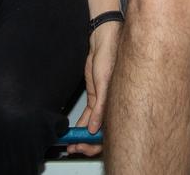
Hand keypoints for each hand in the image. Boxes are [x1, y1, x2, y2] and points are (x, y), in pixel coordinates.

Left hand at [67, 21, 121, 155]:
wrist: (104, 42)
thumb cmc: (111, 57)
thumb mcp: (104, 84)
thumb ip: (100, 108)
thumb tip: (94, 128)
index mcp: (118, 104)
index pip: (108, 131)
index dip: (95, 143)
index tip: (82, 146)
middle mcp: (111, 105)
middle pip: (101, 131)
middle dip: (88, 142)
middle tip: (74, 146)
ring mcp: (103, 102)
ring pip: (93, 124)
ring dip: (83, 133)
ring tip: (71, 141)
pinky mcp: (96, 96)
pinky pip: (89, 114)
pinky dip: (82, 122)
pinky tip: (75, 128)